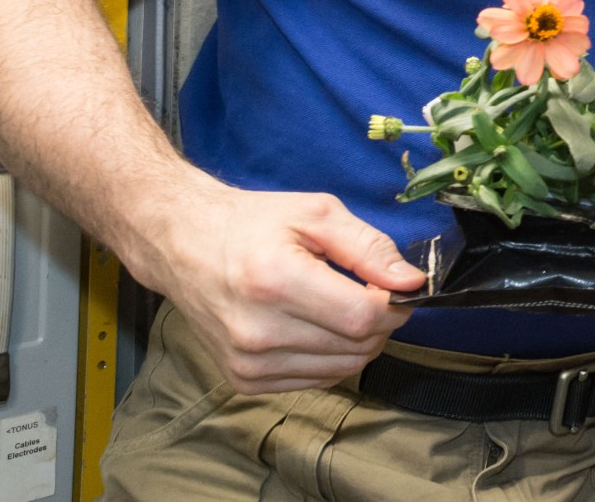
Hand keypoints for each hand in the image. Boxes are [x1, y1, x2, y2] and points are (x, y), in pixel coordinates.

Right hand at [135, 183, 425, 394]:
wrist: (182, 245)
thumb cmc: (252, 223)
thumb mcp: (317, 214)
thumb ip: (370, 247)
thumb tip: (412, 283)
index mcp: (276, 281)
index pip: (362, 317)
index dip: (393, 304)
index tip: (392, 286)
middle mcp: (258, 331)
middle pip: (357, 346)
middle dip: (380, 321)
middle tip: (367, 291)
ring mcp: (248, 362)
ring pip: (343, 368)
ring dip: (358, 341)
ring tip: (339, 305)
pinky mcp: (243, 380)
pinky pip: (317, 380)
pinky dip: (332, 357)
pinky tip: (316, 326)